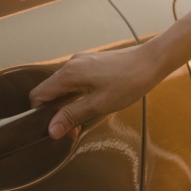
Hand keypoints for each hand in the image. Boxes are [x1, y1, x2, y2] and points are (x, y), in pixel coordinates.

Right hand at [30, 47, 159, 139]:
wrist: (151, 62)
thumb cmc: (129, 81)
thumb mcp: (99, 105)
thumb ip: (72, 116)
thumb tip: (51, 129)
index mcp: (69, 73)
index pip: (38, 95)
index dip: (41, 114)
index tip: (55, 128)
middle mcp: (72, 64)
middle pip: (51, 91)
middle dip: (57, 112)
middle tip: (73, 129)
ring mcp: (82, 61)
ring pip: (64, 86)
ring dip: (69, 104)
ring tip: (86, 118)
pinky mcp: (93, 62)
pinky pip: (77, 80)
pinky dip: (79, 94)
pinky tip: (93, 103)